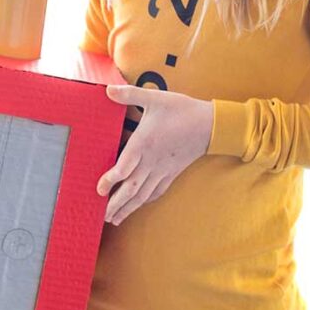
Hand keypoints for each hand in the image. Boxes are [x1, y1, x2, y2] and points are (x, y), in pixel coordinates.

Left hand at [97, 85, 213, 224]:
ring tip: (114, 219)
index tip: (99, 190)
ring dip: (128, 208)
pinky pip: (157, 191)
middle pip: (131, 188)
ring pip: (143, 194)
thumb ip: (130, 95)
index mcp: (144, 143)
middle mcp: (151, 161)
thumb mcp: (155, 98)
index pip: (124, 167)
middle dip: (116, 204)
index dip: (111, 180)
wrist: (210, 125)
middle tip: (101, 217)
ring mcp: (162, 170)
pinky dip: (146, 200)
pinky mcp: (172, 172)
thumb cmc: (182, 110)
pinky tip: (139, 205)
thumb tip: (108, 90)